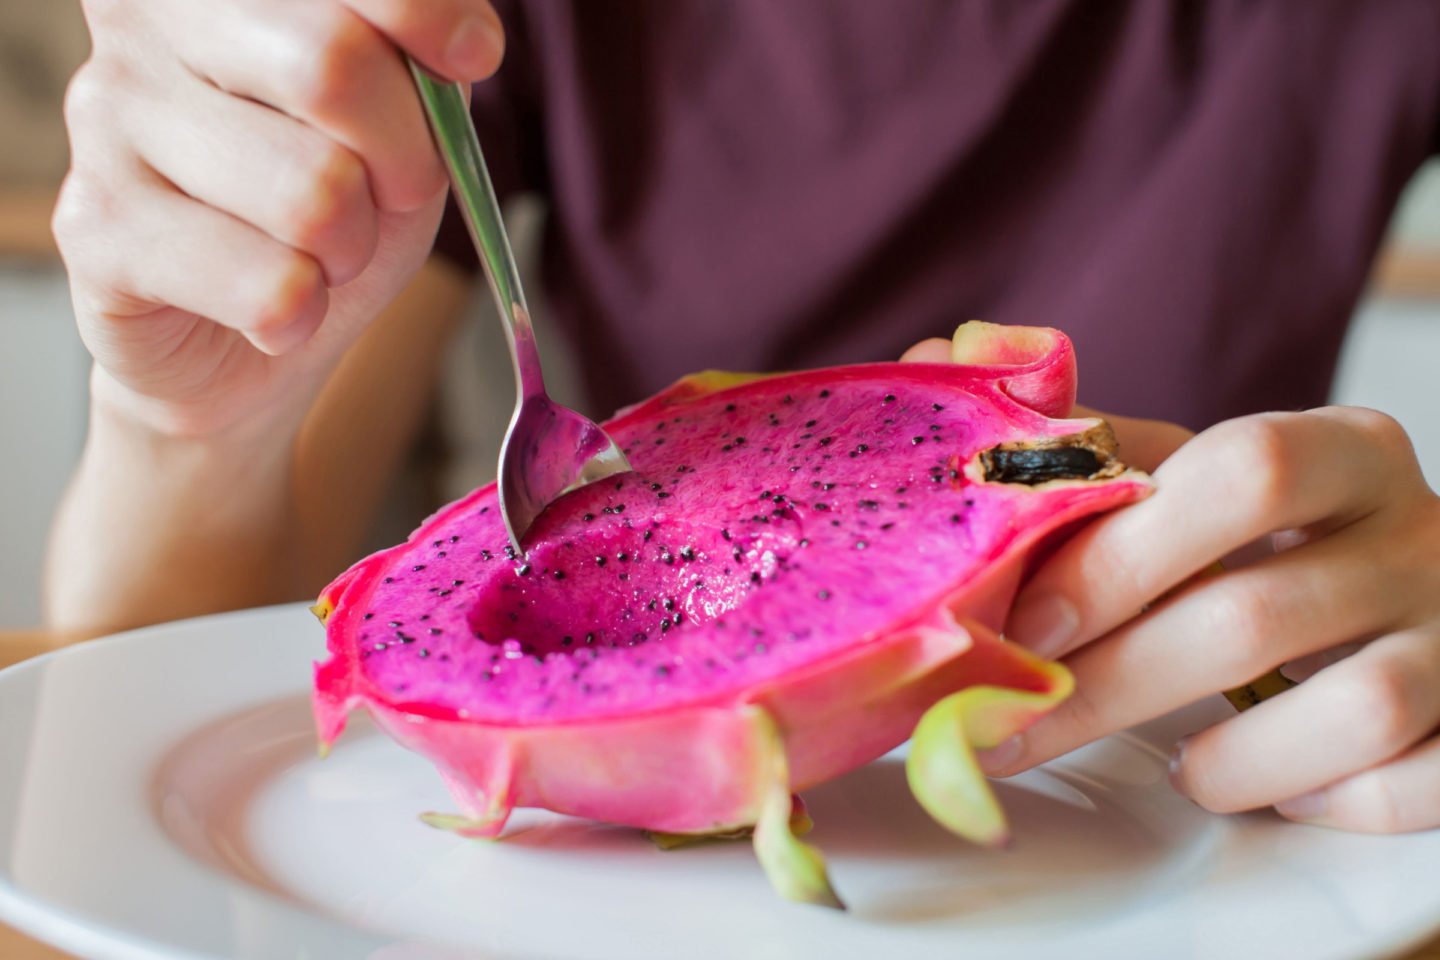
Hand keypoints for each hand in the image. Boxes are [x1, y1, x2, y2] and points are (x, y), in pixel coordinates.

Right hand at [54, 0, 503, 436]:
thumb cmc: (327, 204)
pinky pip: (268, 284)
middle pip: (331, 66)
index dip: (426, 12)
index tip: (472, 55)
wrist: (242, 335)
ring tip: (324, 254)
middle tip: (399, 190)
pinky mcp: (96, 230)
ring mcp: (106, 118)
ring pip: (311, 192)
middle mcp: (141, 20)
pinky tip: (277, 306)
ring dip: (353, 248)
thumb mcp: (400, 118)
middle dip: (406, 155)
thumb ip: (421, 63)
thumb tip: (464, 46)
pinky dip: (305, 312)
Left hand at [986, 405, 1439, 833]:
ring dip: (1233, 758)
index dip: (1120, 556)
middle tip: (1020, 729)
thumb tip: (953, 384)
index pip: (1242, 471)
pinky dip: (1332, 800)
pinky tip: (1278, 789)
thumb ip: (1093, 450)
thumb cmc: (1270, 536)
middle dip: (1116, 683)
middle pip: (1257, 613)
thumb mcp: (1201, 474)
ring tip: (1179, 766)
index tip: (1024, 629)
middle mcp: (1420, 535)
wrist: (1418, 587)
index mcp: (1343, 450)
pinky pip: (1418, 783)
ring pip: (1354, 711)